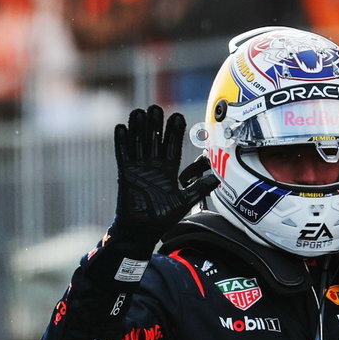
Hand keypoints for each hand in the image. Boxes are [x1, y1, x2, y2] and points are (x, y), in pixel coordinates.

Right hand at [114, 105, 216, 232]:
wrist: (141, 231)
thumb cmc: (161, 218)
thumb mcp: (184, 201)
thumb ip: (199, 188)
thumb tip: (217, 178)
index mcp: (168, 169)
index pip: (172, 145)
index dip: (174, 131)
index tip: (178, 116)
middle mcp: (153, 165)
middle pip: (154, 139)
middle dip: (156, 124)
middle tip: (157, 108)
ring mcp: (138, 168)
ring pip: (138, 143)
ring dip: (138, 128)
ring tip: (140, 112)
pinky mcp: (125, 173)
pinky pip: (123, 154)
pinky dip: (121, 142)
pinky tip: (121, 128)